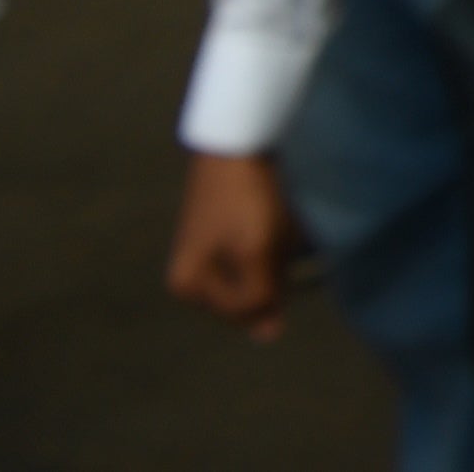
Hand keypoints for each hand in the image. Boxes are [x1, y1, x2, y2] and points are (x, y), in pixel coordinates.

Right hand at [169, 150, 299, 335]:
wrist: (239, 139)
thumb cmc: (246, 198)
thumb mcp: (253, 253)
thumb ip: (258, 297)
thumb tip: (267, 335)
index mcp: (190, 285)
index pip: (246, 312)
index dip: (273, 289)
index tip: (278, 253)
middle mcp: (196, 273)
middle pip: (253, 293)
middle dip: (274, 271)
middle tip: (278, 235)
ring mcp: (212, 250)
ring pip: (263, 270)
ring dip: (281, 253)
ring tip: (281, 221)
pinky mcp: (232, 227)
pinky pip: (264, 247)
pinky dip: (280, 236)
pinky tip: (282, 213)